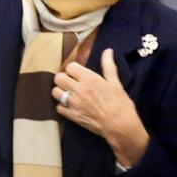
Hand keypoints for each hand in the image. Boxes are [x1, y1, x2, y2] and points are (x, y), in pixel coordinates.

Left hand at [53, 49, 148, 167]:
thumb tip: (108, 51)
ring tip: (68, 93)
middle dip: (63, 78)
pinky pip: (58, 108)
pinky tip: (70, 106)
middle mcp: (79, 89)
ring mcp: (74, 104)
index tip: (78, 73)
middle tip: (71, 82)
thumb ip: (108, 66)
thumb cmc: (121, 104)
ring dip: (60, 91)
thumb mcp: (116, 83)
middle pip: (59, 78)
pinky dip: (62, 106)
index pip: (70, 67)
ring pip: (55, 92)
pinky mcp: (72, 116)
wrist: (120, 125)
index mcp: (90, 79)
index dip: (74, 69)